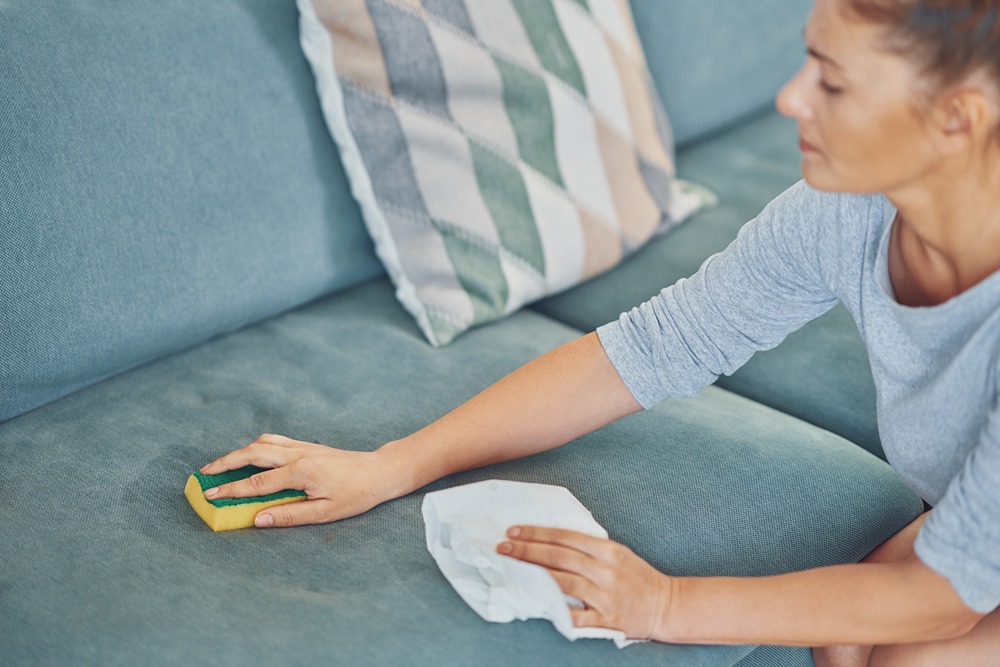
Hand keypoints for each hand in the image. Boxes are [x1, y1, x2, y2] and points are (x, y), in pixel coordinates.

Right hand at [198, 433, 395, 527]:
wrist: (379, 472)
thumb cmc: (356, 495)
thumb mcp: (325, 513)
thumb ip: (290, 516)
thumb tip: (258, 520)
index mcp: (301, 473)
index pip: (257, 482)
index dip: (231, 490)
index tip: (209, 494)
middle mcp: (298, 455)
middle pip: (253, 454)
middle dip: (225, 463)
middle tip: (204, 474)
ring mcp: (303, 447)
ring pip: (263, 443)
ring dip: (239, 452)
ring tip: (221, 465)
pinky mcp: (307, 446)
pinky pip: (275, 441)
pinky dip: (257, 446)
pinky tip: (250, 455)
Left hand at [497, 525, 674, 640]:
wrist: (666, 605)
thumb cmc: (638, 577)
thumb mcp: (618, 553)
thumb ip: (589, 547)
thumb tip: (552, 540)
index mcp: (607, 550)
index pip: (565, 537)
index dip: (537, 532)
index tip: (514, 530)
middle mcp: (605, 571)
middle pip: (559, 557)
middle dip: (528, 550)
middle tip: (503, 547)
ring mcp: (606, 596)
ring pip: (564, 582)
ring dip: (535, 575)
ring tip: (512, 570)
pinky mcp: (608, 620)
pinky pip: (579, 617)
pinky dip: (559, 612)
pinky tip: (537, 606)